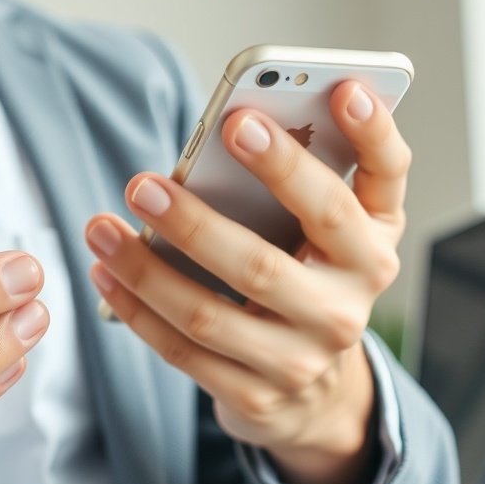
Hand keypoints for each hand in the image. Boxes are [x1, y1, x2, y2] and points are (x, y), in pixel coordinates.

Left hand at [85, 81, 407, 483]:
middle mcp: (348, 304)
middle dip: (196, 223)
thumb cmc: (310, 276)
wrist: (319, 393)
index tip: (338, 87)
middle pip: (265, 264)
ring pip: (209, 314)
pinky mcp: (256, 396)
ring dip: (144, 270)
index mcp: (372, 244)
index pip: (383, 179)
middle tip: (141, 183)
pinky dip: (138, 309)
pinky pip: (183, 351)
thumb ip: (299, 177)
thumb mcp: (328, 229)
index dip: (369, 131)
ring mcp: (302, 358)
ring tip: (100, 226)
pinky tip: (105, 271)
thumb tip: (229, 129)